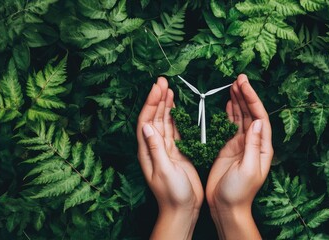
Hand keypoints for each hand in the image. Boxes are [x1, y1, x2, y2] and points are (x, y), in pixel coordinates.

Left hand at [137, 77, 203, 239]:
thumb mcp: (164, 171)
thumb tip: (147, 125)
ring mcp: (165, 148)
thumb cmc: (173, 194)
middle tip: (162, 80)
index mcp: (147, 151)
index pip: (146, 121)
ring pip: (163, 121)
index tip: (157, 88)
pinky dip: (174, 116)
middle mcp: (154, 146)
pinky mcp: (176, 151)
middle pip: (154, 117)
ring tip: (168, 88)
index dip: (151, 103)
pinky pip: (173, 129)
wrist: (183, 209)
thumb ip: (156, 148)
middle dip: (157, 98)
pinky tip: (175, 107)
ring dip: (165, 104)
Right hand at [206, 74, 273, 238]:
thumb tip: (255, 122)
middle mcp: (253, 142)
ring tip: (234, 84)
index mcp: (262, 147)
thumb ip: (251, 145)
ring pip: (241, 116)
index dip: (252, 99)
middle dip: (246, 95)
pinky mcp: (229, 146)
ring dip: (238, 100)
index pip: (259, 117)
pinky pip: (231, 124)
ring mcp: (241, 143)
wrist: (226, 205)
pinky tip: (229, 102)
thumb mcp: (248, 169)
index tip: (243, 85)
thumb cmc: (239, 192)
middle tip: (239, 78)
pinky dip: (230, 112)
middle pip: (251, 113)